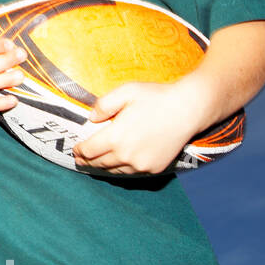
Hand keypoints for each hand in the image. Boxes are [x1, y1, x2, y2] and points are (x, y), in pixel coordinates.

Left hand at [72, 80, 209, 174]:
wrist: (189, 109)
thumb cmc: (156, 97)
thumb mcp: (125, 92)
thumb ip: (103, 105)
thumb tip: (91, 118)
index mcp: (116, 137)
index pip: (89, 150)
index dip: (79, 151)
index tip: (75, 149)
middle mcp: (126, 155)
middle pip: (99, 163)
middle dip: (87, 161)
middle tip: (80, 159)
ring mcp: (141, 164)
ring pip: (114, 170)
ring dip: (102, 167)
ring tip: (95, 163)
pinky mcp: (154, 168)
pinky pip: (131, 172)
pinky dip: (121, 168)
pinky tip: (117, 164)